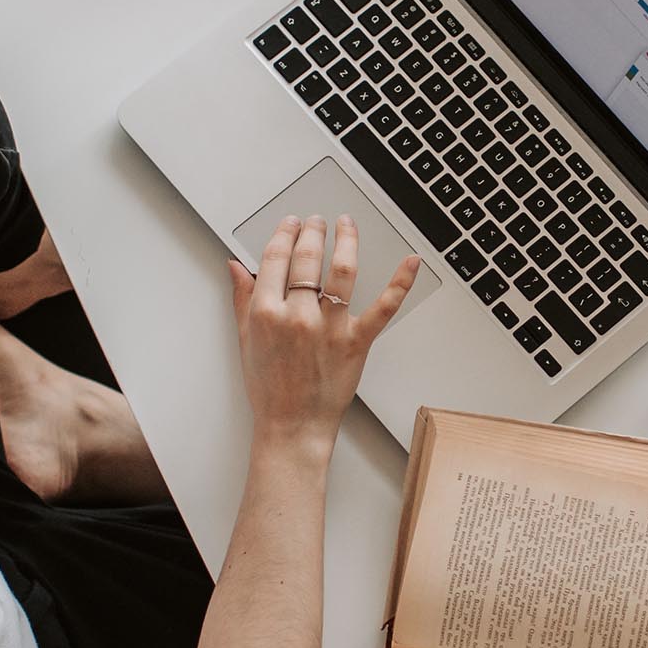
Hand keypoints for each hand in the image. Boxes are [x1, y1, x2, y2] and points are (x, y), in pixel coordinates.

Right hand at [224, 215, 420, 443]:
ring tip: (346, 224)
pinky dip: (401, 282)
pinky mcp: (357, 342)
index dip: (284, 233)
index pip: (276, 258)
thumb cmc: (269, 389)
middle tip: (317, 220)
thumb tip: (236, 266)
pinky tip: (411, 261)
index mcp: (266, 313)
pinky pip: (383, 307)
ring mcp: (330, 328)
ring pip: (342, 270)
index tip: (290, 223)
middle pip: (307, 258)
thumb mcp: (245, 340)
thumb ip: (242, 299)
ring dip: (346, 239)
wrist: (292, 426)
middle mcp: (298, 316)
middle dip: (313, 231)